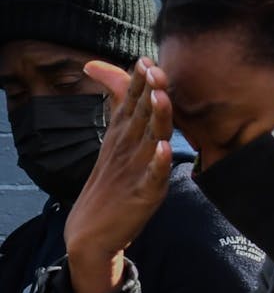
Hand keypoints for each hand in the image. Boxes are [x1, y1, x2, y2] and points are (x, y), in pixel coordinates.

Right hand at [64, 58, 175, 292]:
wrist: (90, 233)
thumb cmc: (109, 186)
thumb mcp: (115, 146)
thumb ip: (121, 114)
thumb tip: (119, 85)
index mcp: (120, 138)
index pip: (130, 105)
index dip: (138, 83)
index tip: (146, 59)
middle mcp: (126, 151)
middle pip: (139, 116)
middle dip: (147, 92)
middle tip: (153, 68)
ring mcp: (134, 172)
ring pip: (149, 141)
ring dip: (155, 120)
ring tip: (160, 97)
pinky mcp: (143, 196)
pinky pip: (153, 178)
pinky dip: (159, 165)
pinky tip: (165, 150)